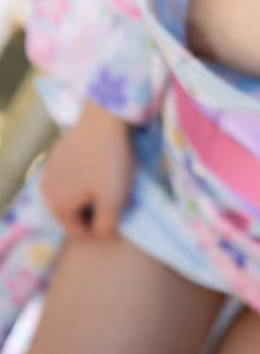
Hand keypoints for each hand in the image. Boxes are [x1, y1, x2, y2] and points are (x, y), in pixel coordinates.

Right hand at [41, 99, 133, 240]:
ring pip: (72, 195)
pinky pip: (71, 177)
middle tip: (116, 203)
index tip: (119, 221)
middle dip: (94, 213)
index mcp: (58, 206)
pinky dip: (84, 179)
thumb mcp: (114, 201)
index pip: (80, 234)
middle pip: (74, 215)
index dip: (101, 232)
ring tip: (110, 186)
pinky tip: (100, 169)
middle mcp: (46, 191)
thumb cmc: (109, 162)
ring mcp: (49, 171)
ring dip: (89, 196)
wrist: (103, 119)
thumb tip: (100, 234)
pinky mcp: (56, 155)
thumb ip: (106, 226)